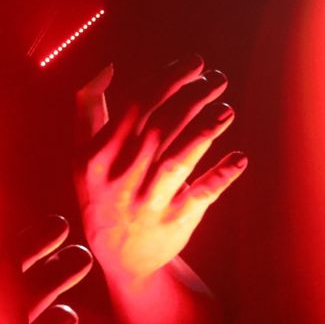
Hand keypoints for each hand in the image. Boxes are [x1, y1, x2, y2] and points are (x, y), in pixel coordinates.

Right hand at [75, 56, 246, 289]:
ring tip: (228, 109)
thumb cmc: (105, 194)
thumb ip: (88, 111)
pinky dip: (221, 176)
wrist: (121, 260)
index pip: (137, 106)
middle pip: (160, 126)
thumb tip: (107, 67)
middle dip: (192, 97)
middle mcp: (121, 177)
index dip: (168, 79)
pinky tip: (240, 158)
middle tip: (218, 79)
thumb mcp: (83, 156)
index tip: (195, 63)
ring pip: (178, 159)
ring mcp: (148, 201)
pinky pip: (200, 196)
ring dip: (205, 130)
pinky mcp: (174, 222)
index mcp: (98, 154)